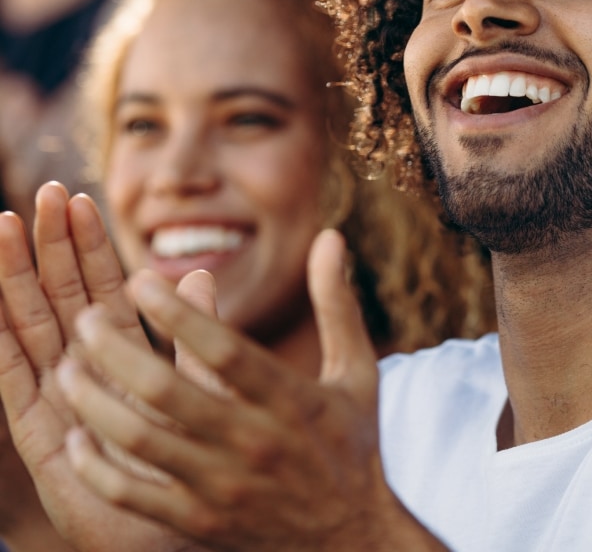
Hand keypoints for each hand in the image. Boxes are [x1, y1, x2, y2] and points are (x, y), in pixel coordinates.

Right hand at [0, 182, 184, 550]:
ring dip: (17, 280)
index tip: (80, 198)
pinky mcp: (44, 440)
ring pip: (33, 329)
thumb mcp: (208, 388)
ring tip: (6, 227)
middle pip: (62, 298)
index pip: (102, 289)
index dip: (89, 246)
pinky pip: (15, 384)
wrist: (190, 533)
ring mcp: (60, 404)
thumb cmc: (205, 464)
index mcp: (127, 359)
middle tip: (44, 195)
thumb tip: (199, 272)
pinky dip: (1, 344)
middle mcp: (87, 374)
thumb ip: (200, 334)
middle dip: (51, 248)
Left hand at [56, 229, 445, 551]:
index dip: (178, 314)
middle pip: (169, 392)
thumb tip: (330, 236)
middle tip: (86, 319)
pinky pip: (135, 493)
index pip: (225, 351)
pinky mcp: (201, 521)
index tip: (141, 280)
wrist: (352, 538)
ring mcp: (225, 487)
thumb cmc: (351, 445)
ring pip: (142, 441)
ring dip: (95, 403)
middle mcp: (255, 443)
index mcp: (291, 401)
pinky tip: (77, 435)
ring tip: (67, 369)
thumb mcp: (357, 372)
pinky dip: (99, 465)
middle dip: (117, 351)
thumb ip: (337, 305)